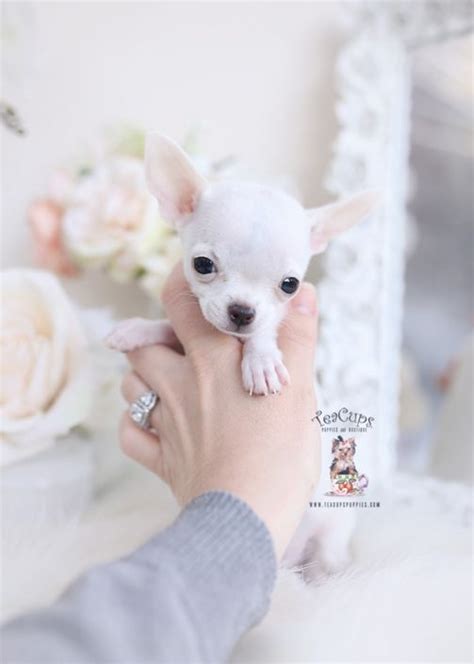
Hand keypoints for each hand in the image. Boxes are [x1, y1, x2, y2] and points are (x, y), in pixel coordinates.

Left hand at [120, 263, 319, 558]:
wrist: (246, 519)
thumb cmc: (280, 456)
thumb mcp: (300, 393)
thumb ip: (298, 339)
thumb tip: (302, 292)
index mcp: (213, 362)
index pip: (181, 303)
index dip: (180, 282)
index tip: (192, 278)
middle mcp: (180, 384)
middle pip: (142, 342)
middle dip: (155, 333)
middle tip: (181, 338)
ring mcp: (165, 422)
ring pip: (130, 384)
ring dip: (142, 376)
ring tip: (167, 378)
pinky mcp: (161, 459)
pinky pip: (130, 433)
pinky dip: (136, 423)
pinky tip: (155, 423)